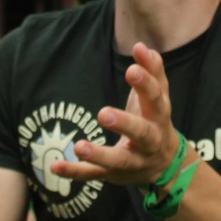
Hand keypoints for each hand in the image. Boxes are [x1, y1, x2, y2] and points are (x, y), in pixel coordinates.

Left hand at [51, 43, 186, 186]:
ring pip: (117, 160)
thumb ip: (152, 70)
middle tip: (103, 113)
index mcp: (159, 116)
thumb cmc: (155, 119)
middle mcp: (150, 141)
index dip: (146, 84)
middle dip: (124, 123)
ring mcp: (132, 160)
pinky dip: (74, 172)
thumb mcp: (159, 96)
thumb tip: (141, 46)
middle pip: (141, 133)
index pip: (156, 99)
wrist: (164, 164)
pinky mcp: (113, 174)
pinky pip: (93, 174)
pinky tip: (55, 166)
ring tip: (78, 146)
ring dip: (98, 154)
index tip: (131, 69)